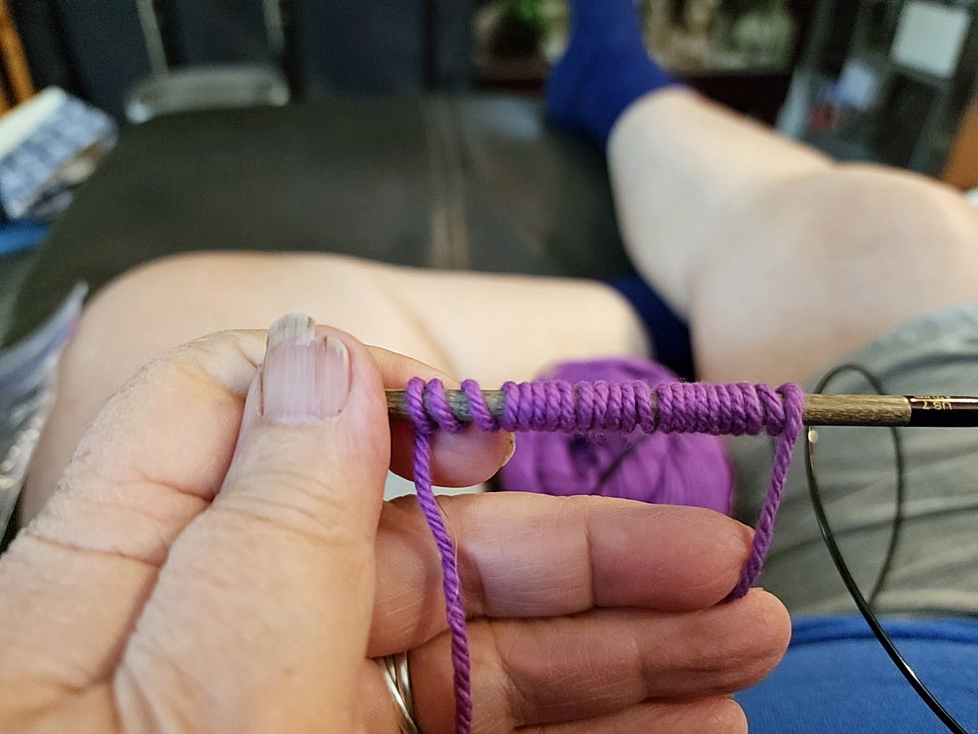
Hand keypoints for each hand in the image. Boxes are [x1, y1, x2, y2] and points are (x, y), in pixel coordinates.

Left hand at [0, 316, 788, 732]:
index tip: (485, 428)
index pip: (233, 410)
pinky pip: (475, 730)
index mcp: (124, 579)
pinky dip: (583, 727)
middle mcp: (208, 638)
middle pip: (399, 542)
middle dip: (568, 546)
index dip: (362, 389)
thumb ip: (267, 520)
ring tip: (740, 642)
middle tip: (716, 563)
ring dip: (610, 641)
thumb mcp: (204, 698)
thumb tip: (321, 348)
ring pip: (459, 645)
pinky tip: (681, 727)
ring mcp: (287, 717)